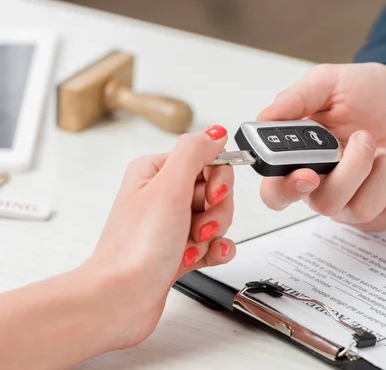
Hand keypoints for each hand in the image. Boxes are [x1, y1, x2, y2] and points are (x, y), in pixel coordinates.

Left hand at [81, 125, 235, 348]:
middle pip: (215, 190)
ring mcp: (172, 225)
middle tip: (198, 226)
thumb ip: (195, 152)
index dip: (217, 179)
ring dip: (213, 234)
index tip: (211, 195)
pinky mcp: (179, 250)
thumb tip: (215, 133)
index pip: (206, 159)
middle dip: (216, 211)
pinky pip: (215, 242)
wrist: (120, 300)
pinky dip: (215, 250)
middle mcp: (163, 196)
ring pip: (217, 217)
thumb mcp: (168, 188)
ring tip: (191, 246)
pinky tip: (204, 256)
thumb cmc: (135, 248)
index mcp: (155, 172)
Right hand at [258, 63, 385, 230]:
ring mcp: (356, 202)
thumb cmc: (371, 95)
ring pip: (361, 209)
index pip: (277, 192)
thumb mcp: (331, 82)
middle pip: (323, 204)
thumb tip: (264, 117)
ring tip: (384, 147)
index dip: (286, 190)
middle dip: (350, 171)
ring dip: (380, 171)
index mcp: (302, 160)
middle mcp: (325, 187)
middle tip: (364, 137)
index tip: (307, 173)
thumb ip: (297, 98)